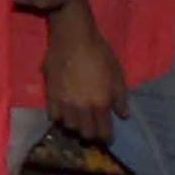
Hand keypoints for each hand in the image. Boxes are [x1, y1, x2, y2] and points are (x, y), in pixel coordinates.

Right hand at [45, 4, 123, 138]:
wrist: (73, 37)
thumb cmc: (99, 52)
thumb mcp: (117, 73)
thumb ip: (120, 97)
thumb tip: (123, 115)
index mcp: (101, 103)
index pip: (104, 132)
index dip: (107, 137)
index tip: (108, 136)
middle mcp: (82, 108)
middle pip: (86, 133)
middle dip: (91, 134)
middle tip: (93, 129)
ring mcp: (65, 103)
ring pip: (69, 127)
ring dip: (75, 126)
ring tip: (78, 121)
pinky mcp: (51, 95)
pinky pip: (54, 116)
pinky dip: (60, 118)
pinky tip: (64, 112)